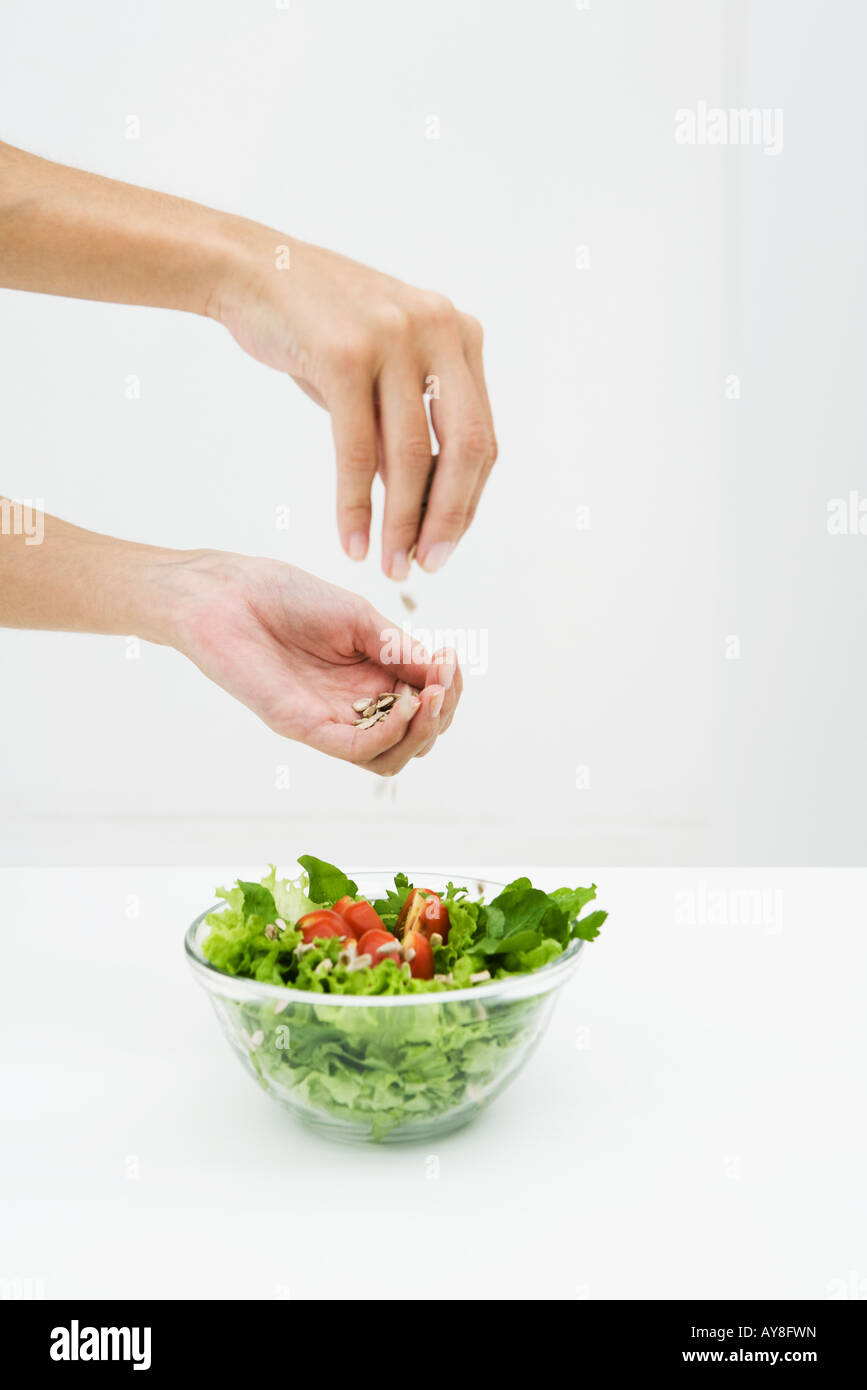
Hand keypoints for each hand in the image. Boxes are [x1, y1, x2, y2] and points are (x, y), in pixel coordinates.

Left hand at [171, 550, 460, 773]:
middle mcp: (354, 706)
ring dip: (422, 731)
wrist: (226, 594)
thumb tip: (442, 673)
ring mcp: (329, 719)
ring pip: (391, 756)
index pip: (424, 705)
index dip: (447, 689)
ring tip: (430, 697)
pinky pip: (355, 750)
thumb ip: (398, 648)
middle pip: (415, 737)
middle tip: (445, 681)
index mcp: (370, 678)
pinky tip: (405, 706)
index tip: (451, 658)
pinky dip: (389, 734)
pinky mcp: (303, 726)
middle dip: (442, 713)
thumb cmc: (285, 596)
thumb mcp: (358, 617)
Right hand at [209, 235, 496, 578]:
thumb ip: (409, 426)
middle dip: (450, 519)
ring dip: (401, 523)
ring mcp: (393, 338)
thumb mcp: (381, 370)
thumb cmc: (317, 329)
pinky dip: (356, 505)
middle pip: (466, 449)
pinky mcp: (344, 354)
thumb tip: (427, 509)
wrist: (252, 271)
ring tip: (390, 564)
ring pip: (411, 456)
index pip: (482, 438)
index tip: (445, 546)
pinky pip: (357, 451)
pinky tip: (351, 541)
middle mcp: (438, 330)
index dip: (468, 502)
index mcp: (459, 335)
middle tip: (429, 565)